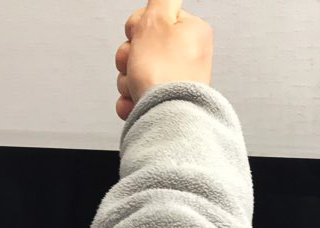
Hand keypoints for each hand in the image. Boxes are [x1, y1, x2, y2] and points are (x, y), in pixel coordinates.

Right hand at [115, 0, 213, 120]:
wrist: (167, 117)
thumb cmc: (164, 74)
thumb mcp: (158, 19)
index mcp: (191, 32)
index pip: (152, 19)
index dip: (136, 27)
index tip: (137, 35)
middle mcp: (188, 57)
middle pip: (141, 46)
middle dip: (129, 57)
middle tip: (135, 63)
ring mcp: (176, 82)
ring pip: (136, 72)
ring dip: (128, 79)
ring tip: (138, 86)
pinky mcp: (166, 103)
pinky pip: (139, 95)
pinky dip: (132, 100)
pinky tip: (137, 102)